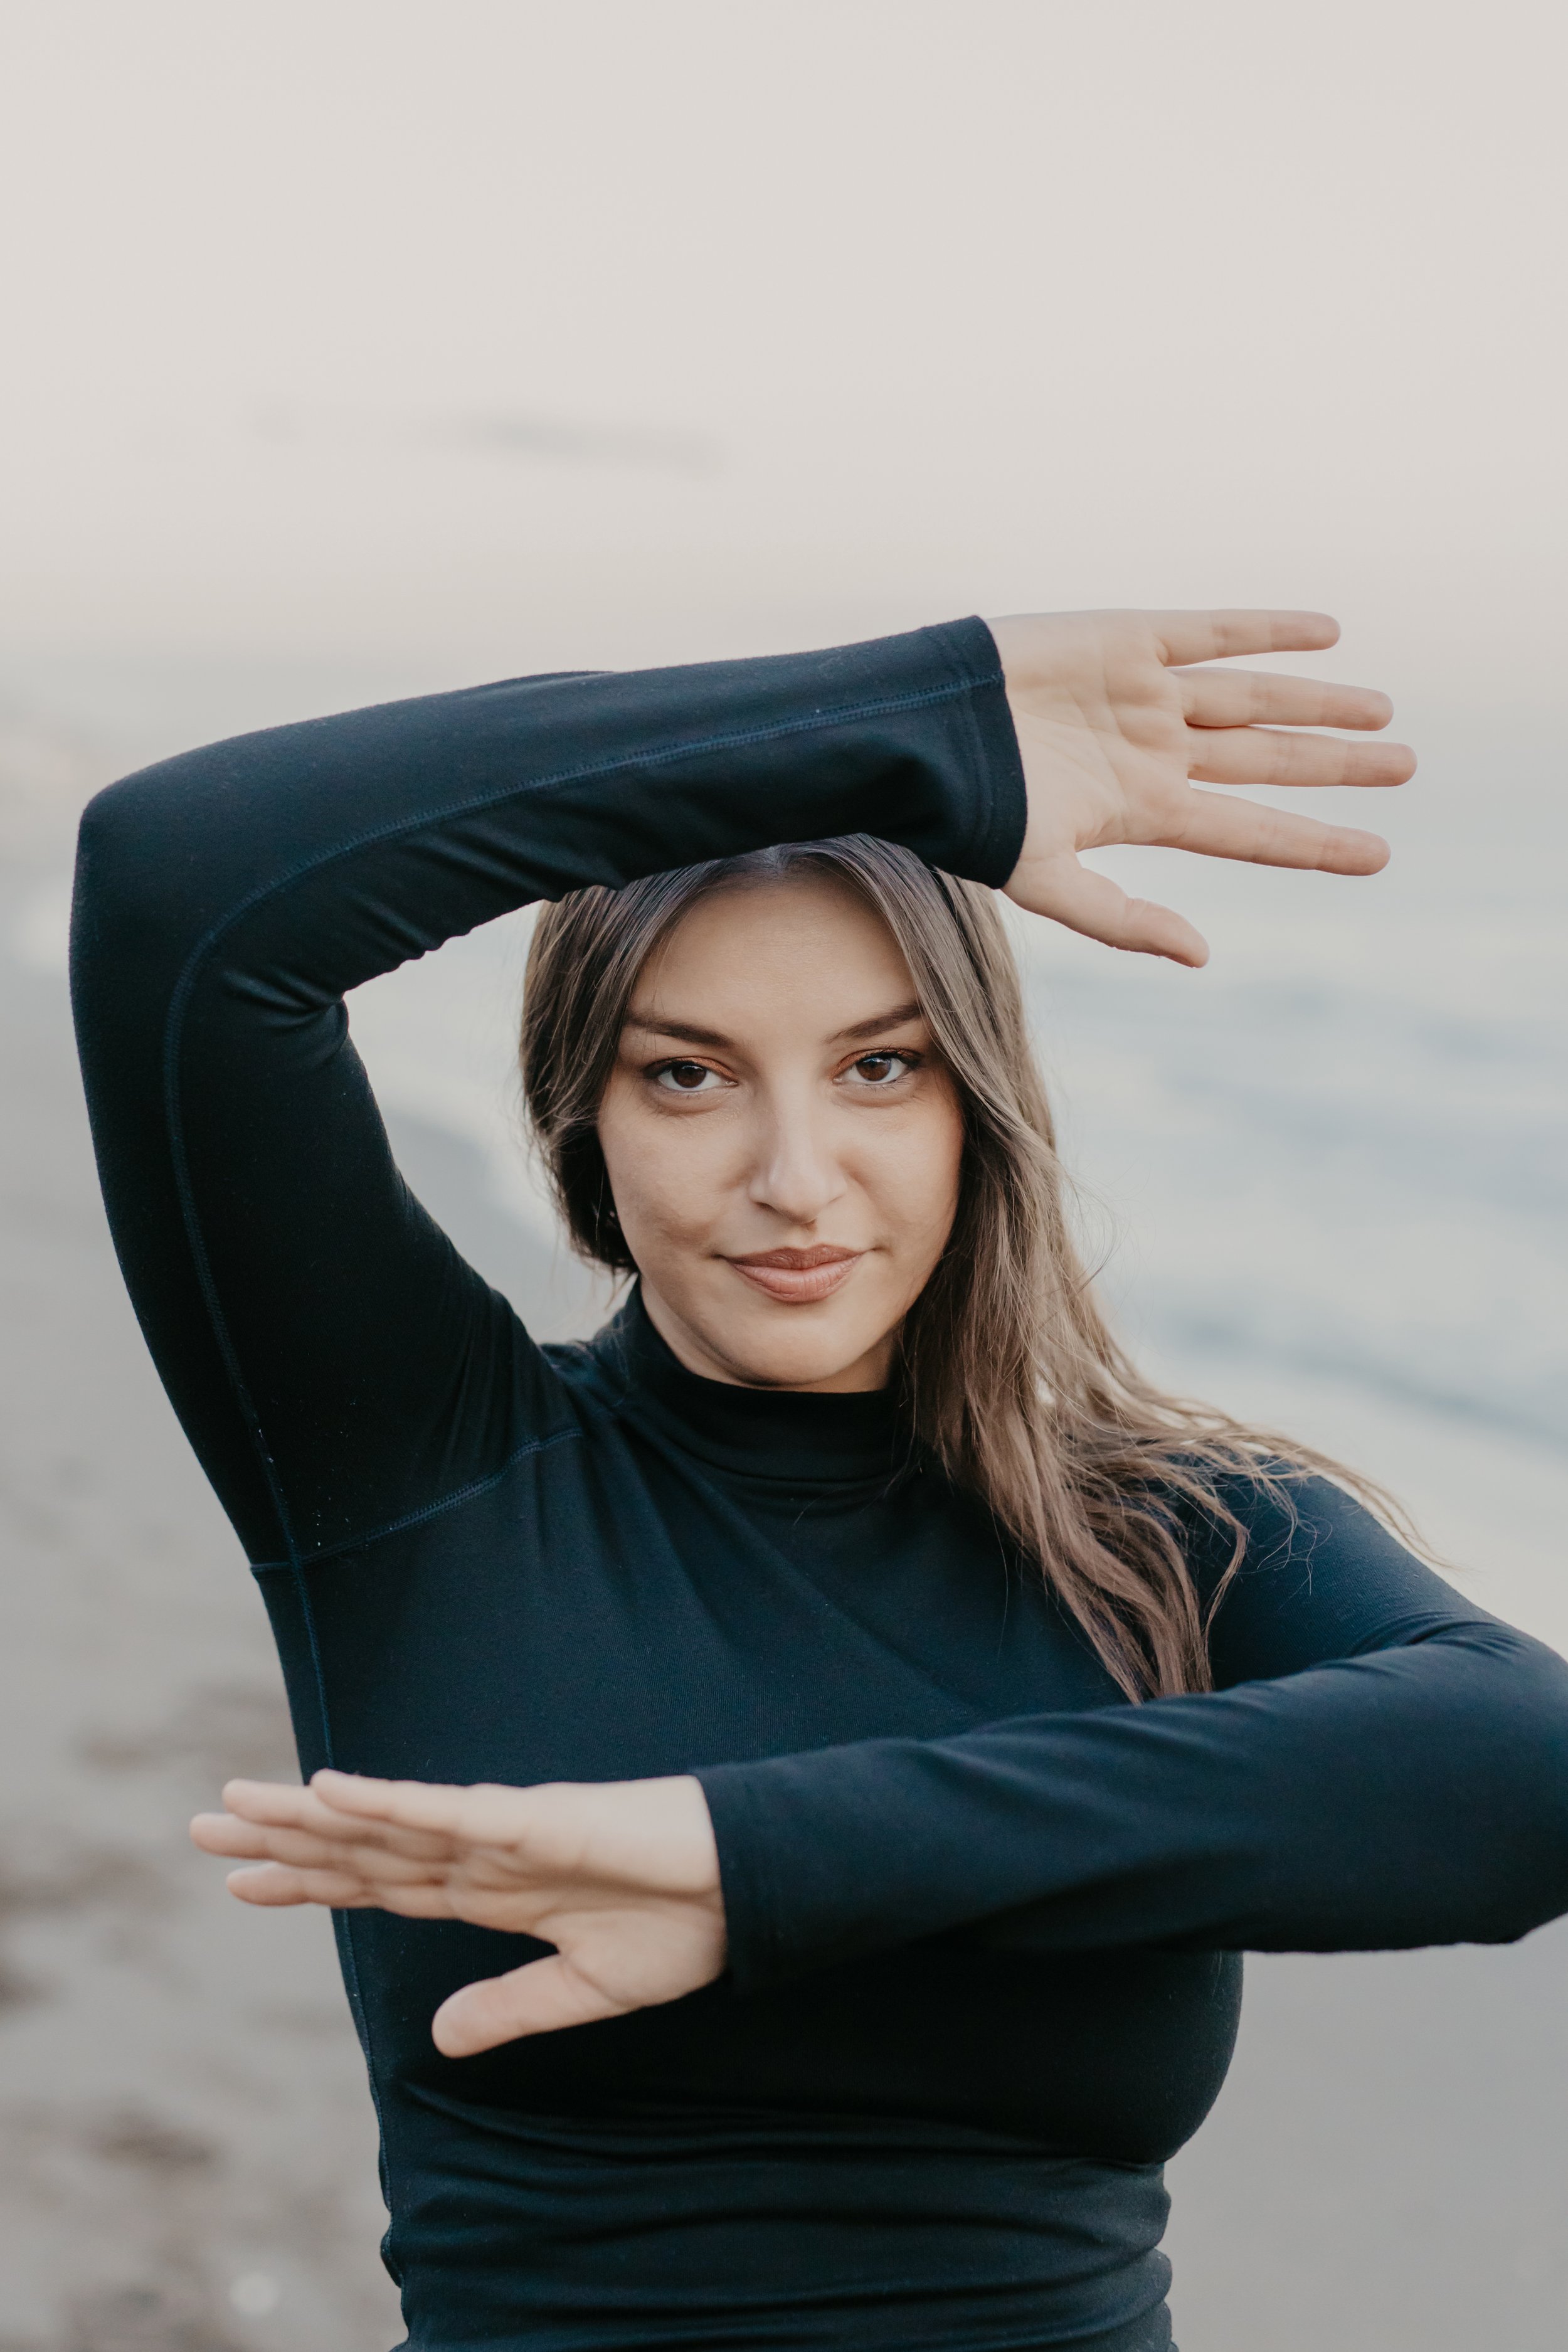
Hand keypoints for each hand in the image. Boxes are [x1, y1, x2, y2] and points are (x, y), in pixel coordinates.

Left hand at [190, 1769, 725, 2055]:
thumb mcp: (584, 1989)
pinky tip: (330, 1789)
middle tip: (201, 1826)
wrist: (750, 1887)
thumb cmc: (683, 1926)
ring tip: (235, 1803)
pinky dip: (386, 1800)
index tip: (241, 1876)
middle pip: (363, 1843)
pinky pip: (446, 1810)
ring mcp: (504, 1830)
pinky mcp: (534, 1820)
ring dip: (309, 1812)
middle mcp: (482, 1852)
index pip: (379, 1880)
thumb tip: (436, 2040)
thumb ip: (509, 2006)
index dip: (310, 1879)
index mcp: (492, 1889)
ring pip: (386, 1819)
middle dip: (282, 1837)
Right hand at [985, 609, 1414, 964]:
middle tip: (1406, 768)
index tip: (1378, 856)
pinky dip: (1267, 630)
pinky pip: (1212, 632)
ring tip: (1383, 712)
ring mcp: (1144, 695)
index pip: (1250, 832)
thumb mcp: (1045, 882)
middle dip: (1335, 767)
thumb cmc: (972, 815)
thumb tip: (1202, 957)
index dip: (1313, 843)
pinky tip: (1326, 632)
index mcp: (1142, 812)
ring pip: (1253, 699)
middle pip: (1266, 762)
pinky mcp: (1127, 638)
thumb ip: (1120, 920)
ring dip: (1318, 704)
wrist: (919, 734)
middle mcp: (1154, 753)